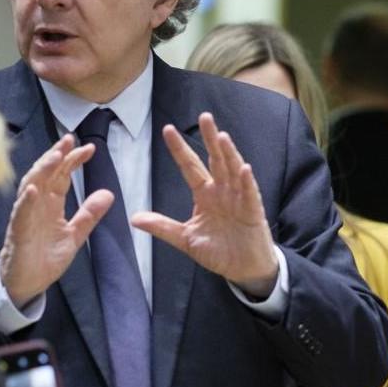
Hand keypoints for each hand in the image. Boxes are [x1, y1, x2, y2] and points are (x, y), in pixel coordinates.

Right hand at [0, 135, 113, 306]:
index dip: (74, 161)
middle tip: (70, 140)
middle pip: (46, 174)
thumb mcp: (75, 234)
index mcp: (51, 204)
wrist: (28, 281)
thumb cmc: (45, 256)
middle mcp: (37, 205)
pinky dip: (26, 201)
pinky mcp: (19, 232)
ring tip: (55, 156)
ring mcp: (27, 216)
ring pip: (32, 186)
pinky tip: (34, 189)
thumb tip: (108, 194)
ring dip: (43, 170)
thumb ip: (90, 215)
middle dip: (57, 156)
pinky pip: (21, 214)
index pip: (62, 176)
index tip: (90, 148)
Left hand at [131, 114, 277, 296]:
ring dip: (229, 154)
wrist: (244, 269)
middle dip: (210, 139)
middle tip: (204, 116)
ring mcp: (239, 199)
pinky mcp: (253, 211)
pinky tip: (244, 168)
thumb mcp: (185, 239)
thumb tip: (134, 218)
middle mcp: (222, 192)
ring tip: (221, 137)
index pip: (190, 167)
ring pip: (233, 171)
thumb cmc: (218, 251)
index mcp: (205, 195)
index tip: (167, 130)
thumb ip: (163, 227)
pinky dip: (247, 182)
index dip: (180, 150)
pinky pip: (250, 193)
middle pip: (215, 160)